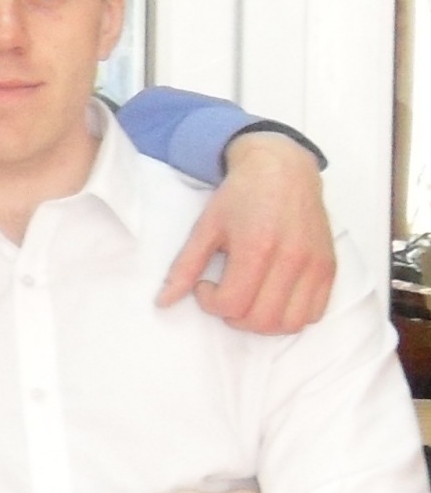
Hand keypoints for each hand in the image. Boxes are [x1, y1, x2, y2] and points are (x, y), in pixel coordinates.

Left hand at [158, 132, 333, 333]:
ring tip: (249, 300)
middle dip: (234, 317)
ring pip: (291, 323)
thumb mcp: (206, 227)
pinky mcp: (329, 267)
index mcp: (257, 246)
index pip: (233, 304)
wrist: (283, 169)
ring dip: (263, 323)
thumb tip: (163, 302)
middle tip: (226, 295)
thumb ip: (185, 267)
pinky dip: (291, 316)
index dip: (211, 303)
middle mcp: (292, 258)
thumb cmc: (242, 195)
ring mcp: (315, 265)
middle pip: (262, 320)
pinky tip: (273, 297)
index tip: (205, 285)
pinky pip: (315, 312)